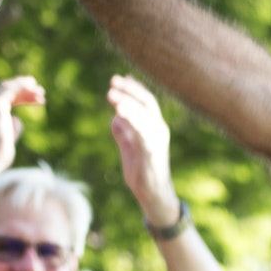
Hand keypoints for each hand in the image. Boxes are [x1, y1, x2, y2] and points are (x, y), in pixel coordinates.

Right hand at [0, 76, 44, 167]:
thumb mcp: (4, 140)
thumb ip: (10, 128)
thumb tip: (16, 120)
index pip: (1, 101)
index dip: (19, 99)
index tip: (36, 101)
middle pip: (4, 93)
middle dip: (24, 93)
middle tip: (41, 95)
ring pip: (7, 88)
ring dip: (26, 88)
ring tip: (41, 92)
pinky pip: (10, 88)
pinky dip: (22, 85)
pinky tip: (33, 86)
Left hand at [108, 75, 180, 224]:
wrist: (152, 192)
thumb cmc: (141, 169)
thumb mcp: (129, 146)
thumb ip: (123, 131)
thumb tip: (115, 118)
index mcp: (154, 125)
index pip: (145, 100)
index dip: (133, 88)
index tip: (117, 78)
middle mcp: (159, 128)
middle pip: (146, 102)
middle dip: (130, 90)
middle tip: (112, 81)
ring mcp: (157, 139)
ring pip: (144, 114)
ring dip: (127, 103)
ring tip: (111, 95)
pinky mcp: (152, 151)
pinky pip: (142, 131)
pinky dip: (131, 120)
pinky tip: (119, 113)